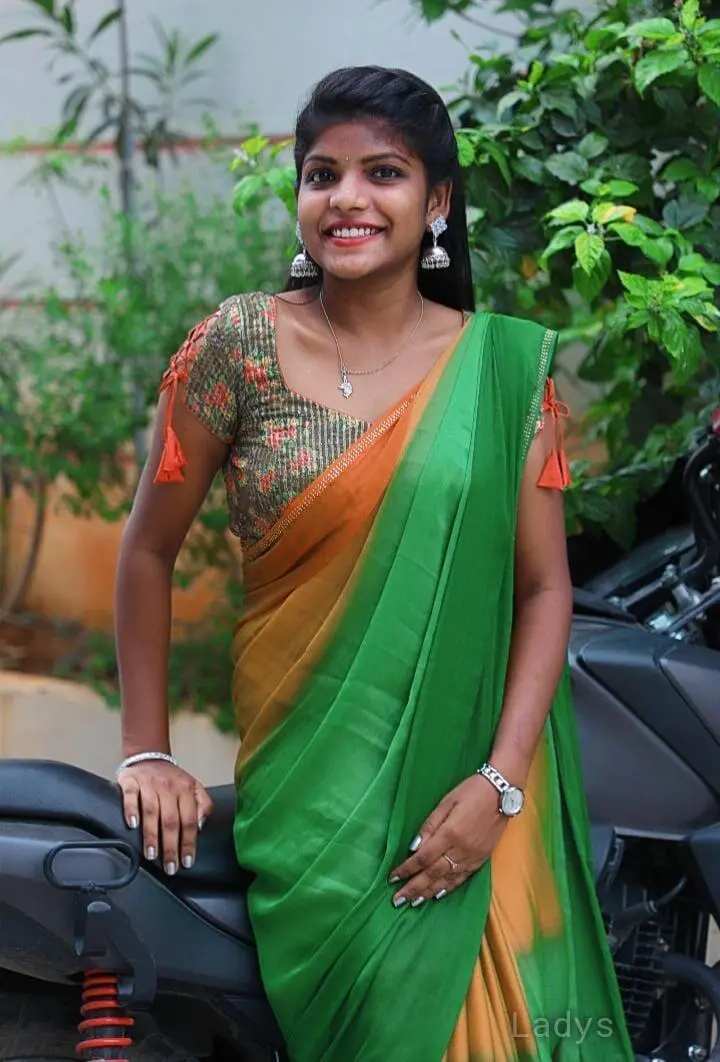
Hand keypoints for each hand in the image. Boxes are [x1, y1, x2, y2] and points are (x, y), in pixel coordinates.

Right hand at [117, 760, 213, 875]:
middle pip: (171, 820)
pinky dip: (131, 810)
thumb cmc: (172, 778)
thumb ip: (203, 804)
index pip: (190, 820)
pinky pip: (131, 796)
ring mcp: (149, 784)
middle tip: (169, 867)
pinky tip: (132, 825)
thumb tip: (200, 826)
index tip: (187, 861)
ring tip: (151, 854)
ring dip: (152, 835)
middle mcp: (169, 787)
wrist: (149, 755)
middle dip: (171, 846)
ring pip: (152, 811)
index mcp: (186, 790)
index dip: (189, 842)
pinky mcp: (131, 782)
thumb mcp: (194, 787)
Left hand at [388, 775, 507, 907]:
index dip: (406, 869)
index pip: (423, 858)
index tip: (392, 878)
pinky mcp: (482, 859)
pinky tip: (438, 895)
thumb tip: (414, 847)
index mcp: (450, 833)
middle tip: (398, 900)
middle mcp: (461, 849)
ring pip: (447, 879)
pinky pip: (463, 878)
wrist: (502, 793)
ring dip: (429, 892)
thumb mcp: (446, 802)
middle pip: (433, 874)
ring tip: (414, 902)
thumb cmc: (471, 791)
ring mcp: (473, 856)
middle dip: (414, 888)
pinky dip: (449, 888)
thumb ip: (429, 826)